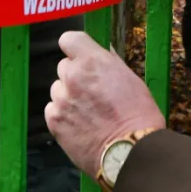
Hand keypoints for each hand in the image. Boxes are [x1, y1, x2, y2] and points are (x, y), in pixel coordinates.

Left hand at [46, 31, 165, 176]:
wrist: (130, 151)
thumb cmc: (138, 115)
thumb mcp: (131, 79)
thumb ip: (110, 63)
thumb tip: (102, 52)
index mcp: (92, 61)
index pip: (69, 39)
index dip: (74, 48)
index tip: (79, 56)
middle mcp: (72, 76)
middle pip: (64, 67)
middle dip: (75, 76)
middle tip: (91, 92)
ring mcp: (60, 99)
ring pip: (57, 89)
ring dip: (68, 96)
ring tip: (87, 113)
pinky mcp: (54, 121)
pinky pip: (52, 109)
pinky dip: (62, 115)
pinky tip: (79, 125)